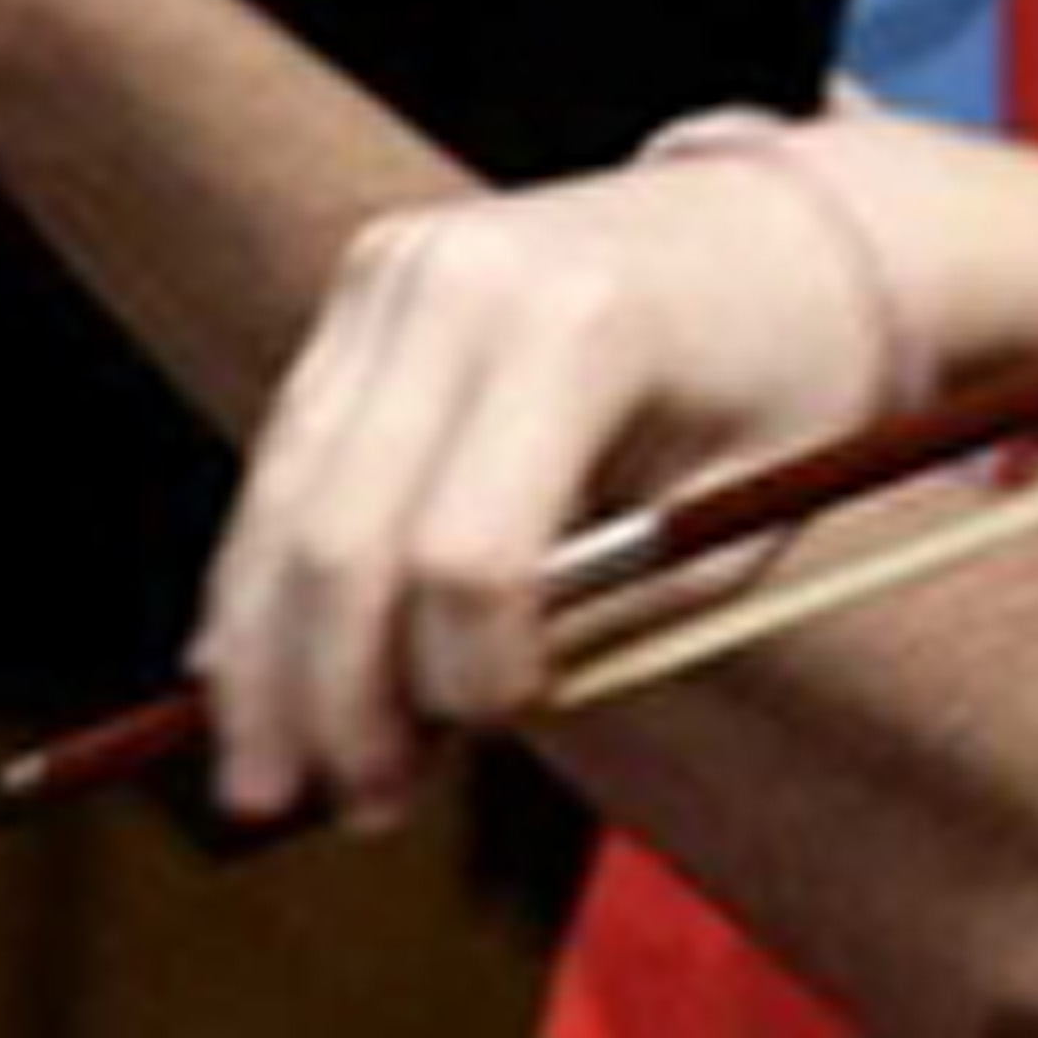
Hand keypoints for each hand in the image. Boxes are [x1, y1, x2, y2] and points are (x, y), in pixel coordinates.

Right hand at [179, 127, 926, 833]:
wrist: (787, 228)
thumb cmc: (786, 391)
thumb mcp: (738, 520)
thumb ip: (600, 617)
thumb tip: (424, 718)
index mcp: (582, 329)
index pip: (472, 553)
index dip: (469, 677)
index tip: (506, 732)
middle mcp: (462, 281)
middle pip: (343, 534)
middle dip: (332, 697)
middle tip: (352, 810)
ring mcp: (396, 269)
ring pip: (283, 498)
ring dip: (266, 658)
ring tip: (273, 783)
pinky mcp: (366, 280)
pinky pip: (290, 451)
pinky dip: (267, 574)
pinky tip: (250, 679)